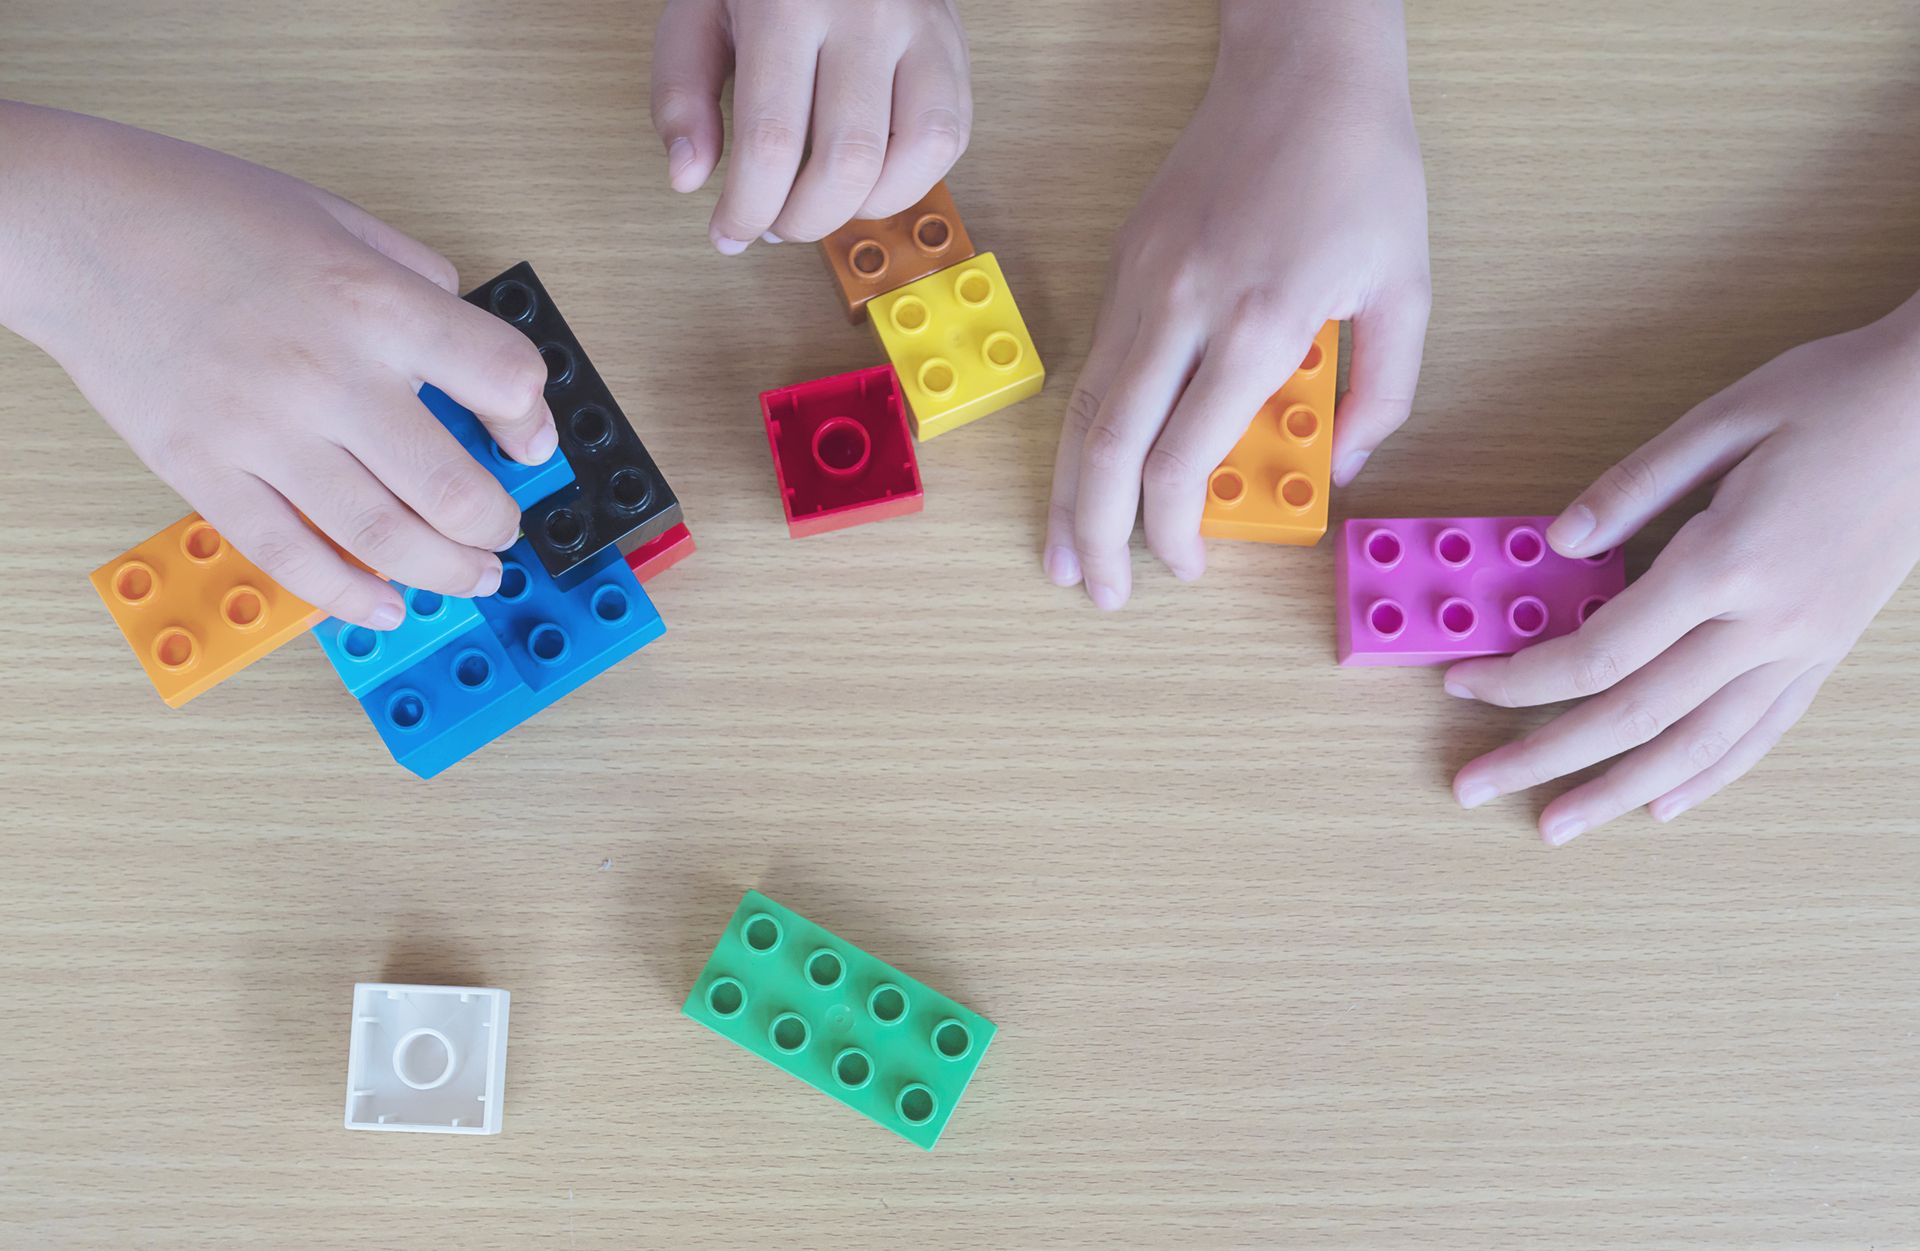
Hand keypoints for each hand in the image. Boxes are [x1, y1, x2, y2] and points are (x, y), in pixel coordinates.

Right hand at [0, 103, 558, 629]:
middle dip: (496, 527)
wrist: (77, 224)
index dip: (532, 421)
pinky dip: (349, 596)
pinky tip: (384, 607)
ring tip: (470, 577)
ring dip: (445, 573)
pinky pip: (289, 555)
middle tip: (503, 533)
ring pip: (384, 538)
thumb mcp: (341, 220)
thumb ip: (419, 284)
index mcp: (376, 303)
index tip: (529, 443)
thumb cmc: (205, 213)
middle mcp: (330, 374)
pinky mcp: (203, 470)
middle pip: (454, 489)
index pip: (503, 380)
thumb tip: (468, 357)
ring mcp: (263, 430)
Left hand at [650, 0, 970, 252]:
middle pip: (847, 161)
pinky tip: (867, 176)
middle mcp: (865, 13)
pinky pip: (950, 138)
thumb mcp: (698, 11)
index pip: (772, 139)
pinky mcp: (953, 47)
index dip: (749, 208)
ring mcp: (921, 28)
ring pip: (916, 155)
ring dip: (865, 207)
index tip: (729, 234)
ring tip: (824, 202)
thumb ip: (681, 91)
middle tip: (775, 225)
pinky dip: (908, 180)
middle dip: (805, 220)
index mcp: (787, 2)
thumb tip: (689, 178)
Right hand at [1044, 0, 1430, 608]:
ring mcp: (1140, 279)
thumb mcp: (1408, 290)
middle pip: (1106, 444)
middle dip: (1093, 532)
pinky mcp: (1124, 262)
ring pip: (1082, 408)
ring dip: (1066, 490)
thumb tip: (1334, 469)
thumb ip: (1380, 394)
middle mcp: (1181, 303)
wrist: (1303, 64)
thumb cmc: (1364, 170)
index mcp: (1258, 318)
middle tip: (1098, 591)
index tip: (1186, 565)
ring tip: (1064, 553)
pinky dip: (1082, 432)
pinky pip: (1093, 366)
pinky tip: (1081, 471)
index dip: (1173, 528)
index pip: (1181, 455)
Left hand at [1446, 294, 1919, 843]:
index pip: (1598, 651)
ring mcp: (1804, 646)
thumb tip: (1558, 544)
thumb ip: (1632, 486)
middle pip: (1633, 715)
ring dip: (1616, 792)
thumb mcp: (1722, 418)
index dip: (1520, 679)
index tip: (1463, 685)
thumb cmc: (1836, 395)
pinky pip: (1760, 732)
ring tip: (1554, 825)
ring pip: (1696, 746)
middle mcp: (1767, 622)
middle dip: (1543, 758)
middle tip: (1473, 786)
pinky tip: (1662, 804)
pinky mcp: (1829, 652)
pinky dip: (1707, 775)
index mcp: (1726, 561)